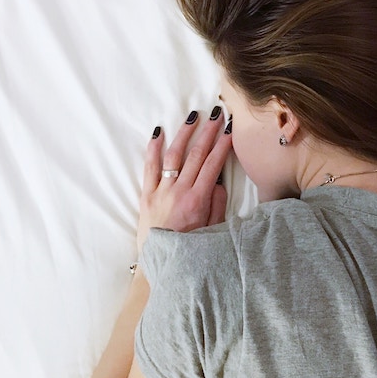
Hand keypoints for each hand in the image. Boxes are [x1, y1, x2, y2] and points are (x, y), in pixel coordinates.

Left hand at [136, 108, 231, 258]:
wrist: (160, 263)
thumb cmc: (189, 249)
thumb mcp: (212, 230)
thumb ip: (217, 204)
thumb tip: (220, 182)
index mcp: (198, 200)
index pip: (213, 164)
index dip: (223, 144)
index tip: (230, 129)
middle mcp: (179, 191)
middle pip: (196, 154)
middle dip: (208, 132)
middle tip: (216, 114)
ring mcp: (161, 191)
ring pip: (174, 155)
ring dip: (184, 134)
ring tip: (193, 117)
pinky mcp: (146, 194)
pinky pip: (149, 167)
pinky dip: (153, 148)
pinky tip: (159, 133)